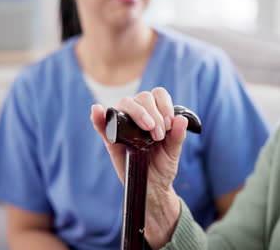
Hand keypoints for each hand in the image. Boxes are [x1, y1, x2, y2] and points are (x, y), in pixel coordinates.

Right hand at [90, 87, 186, 247]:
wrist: (153, 185)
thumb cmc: (163, 165)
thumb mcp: (174, 151)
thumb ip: (178, 135)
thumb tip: (181, 119)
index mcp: (156, 114)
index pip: (157, 95)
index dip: (164, 105)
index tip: (169, 124)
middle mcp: (139, 115)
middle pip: (142, 97)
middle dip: (153, 112)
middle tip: (158, 134)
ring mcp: (124, 125)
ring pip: (124, 104)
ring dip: (136, 112)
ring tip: (147, 128)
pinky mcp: (111, 138)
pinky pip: (102, 124)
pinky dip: (98, 116)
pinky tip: (97, 110)